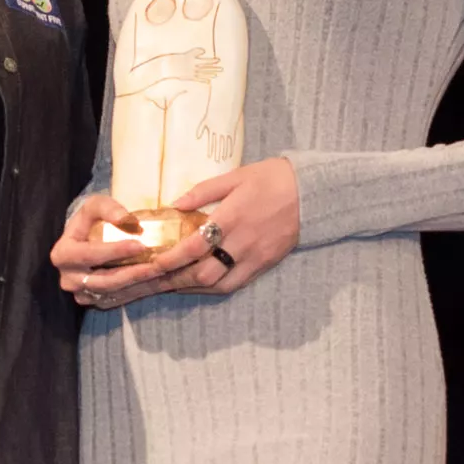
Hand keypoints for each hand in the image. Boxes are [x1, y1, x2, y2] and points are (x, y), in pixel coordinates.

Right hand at [52, 191, 224, 311]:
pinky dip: (136, 291)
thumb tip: (125, 219)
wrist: (85, 241)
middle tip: (157, 264)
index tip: (140, 244)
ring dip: (137, 283)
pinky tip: (153, 281)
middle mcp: (69, 279)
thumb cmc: (89, 221)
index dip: (114, 251)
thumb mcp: (94, 206)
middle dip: (132, 272)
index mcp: (62, 255)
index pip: (88, 255)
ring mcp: (81, 294)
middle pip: (103, 280)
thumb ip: (108, 207)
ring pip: (112, 292)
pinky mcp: (95, 301)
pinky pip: (116, 299)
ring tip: (159, 271)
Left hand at [166, 156, 299, 297]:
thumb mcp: (235, 175)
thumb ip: (203, 191)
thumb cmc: (271, 178)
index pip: (195, 245)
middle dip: (174, 280)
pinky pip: (235, 284)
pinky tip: (197, 285)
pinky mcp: (265, 264)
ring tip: (169, 286)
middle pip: (203, 273)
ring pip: (218, 285)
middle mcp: (242, 242)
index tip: (151, 264)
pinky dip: (212, 288)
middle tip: (152, 281)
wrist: (312, 191)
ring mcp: (255, 257)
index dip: (171, 258)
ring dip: (191, 288)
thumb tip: (174, 204)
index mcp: (232, 217)